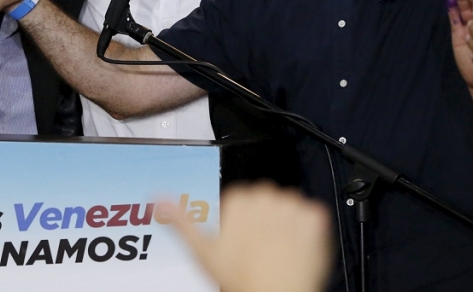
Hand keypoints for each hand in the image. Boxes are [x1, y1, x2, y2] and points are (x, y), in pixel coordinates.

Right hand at [165, 183, 331, 291]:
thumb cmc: (240, 278)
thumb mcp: (202, 250)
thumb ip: (181, 221)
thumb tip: (158, 200)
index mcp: (237, 198)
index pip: (244, 200)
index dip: (244, 224)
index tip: (244, 240)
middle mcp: (264, 195)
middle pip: (267, 201)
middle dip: (266, 221)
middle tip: (261, 249)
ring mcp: (291, 205)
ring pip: (290, 207)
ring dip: (288, 224)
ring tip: (279, 250)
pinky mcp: (314, 216)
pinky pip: (314, 215)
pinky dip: (309, 230)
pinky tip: (298, 247)